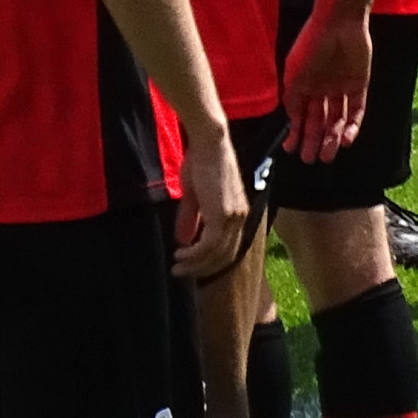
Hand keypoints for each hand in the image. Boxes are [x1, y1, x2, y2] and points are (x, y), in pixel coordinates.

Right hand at [171, 137, 252, 281]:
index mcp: (237, 214)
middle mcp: (240, 219)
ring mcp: (233, 218)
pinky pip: (209, 246)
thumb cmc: (201, 161)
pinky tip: (180, 254)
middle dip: (202, 268)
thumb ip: (191, 218)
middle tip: (181, 273)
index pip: (227, 248)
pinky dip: (195, 254)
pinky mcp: (223, 216)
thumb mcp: (194, 195)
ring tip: (177, 268)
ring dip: (195, 264)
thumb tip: (183, 240)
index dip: (209, 261)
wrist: (209, 143)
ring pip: (216, 254)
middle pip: (224, 257)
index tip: (189, 265)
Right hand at [279, 7, 370, 161]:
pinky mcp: (359, 85)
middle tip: (310, 159)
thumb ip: (292, 96)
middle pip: (319, 120)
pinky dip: (351, 125)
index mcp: (304, 85)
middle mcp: (322, 88)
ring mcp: (341, 87)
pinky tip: (345, 139)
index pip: (300, 114)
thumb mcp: (294, 72)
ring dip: (332, 137)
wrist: (338, 22)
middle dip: (314, 140)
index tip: (291, 149)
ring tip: (328, 155)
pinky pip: (356, 110)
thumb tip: (289, 119)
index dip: (296, 132)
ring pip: (337, 119)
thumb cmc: (311, 44)